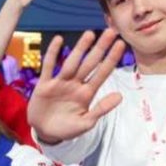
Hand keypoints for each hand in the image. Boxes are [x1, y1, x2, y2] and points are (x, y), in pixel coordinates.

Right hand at [27, 29, 125, 143]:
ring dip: (80, 48)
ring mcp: (60, 83)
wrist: (46, 133)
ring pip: (72, 62)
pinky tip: (58, 40)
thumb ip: (101, 109)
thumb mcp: (86, 122)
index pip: (102, 73)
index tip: (120, 44)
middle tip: (110, 31)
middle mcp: (75, 84)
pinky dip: (53, 53)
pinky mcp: (44, 85)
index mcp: (87, 94)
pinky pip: (49, 66)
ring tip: (90, 34)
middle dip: (100, 48)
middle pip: (90, 63)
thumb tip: (120, 96)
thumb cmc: (67, 129)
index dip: (111, 59)